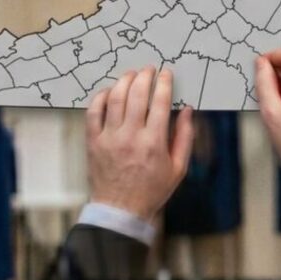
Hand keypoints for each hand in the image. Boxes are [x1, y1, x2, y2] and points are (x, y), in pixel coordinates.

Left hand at [86, 67, 193, 220]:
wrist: (121, 209)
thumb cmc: (152, 190)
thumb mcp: (178, 168)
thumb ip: (184, 137)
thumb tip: (187, 111)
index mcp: (154, 143)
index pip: (160, 103)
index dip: (164, 84)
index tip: (166, 74)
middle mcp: (130, 137)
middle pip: (136, 94)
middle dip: (144, 76)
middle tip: (149, 70)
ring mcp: (109, 138)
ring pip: (115, 98)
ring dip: (124, 81)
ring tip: (131, 75)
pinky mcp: (93, 141)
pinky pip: (93, 112)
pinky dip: (101, 97)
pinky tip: (110, 92)